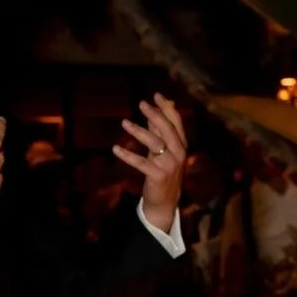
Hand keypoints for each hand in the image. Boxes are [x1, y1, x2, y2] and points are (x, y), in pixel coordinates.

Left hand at [112, 93, 185, 232]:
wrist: (165, 202)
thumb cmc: (163, 173)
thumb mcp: (162, 152)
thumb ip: (159, 134)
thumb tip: (152, 115)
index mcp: (181, 145)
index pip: (176, 122)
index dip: (167, 108)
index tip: (156, 95)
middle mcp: (179, 153)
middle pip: (167, 129)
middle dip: (154, 114)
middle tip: (141, 103)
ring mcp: (170, 165)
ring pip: (154, 143)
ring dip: (138, 131)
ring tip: (124, 122)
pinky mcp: (158, 176)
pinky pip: (141, 163)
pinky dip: (127, 156)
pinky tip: (115, 149)